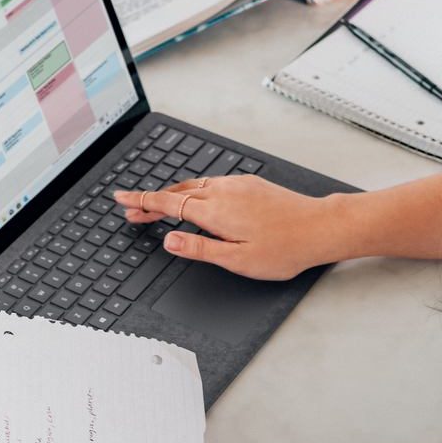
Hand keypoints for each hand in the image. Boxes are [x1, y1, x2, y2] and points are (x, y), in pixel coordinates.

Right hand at [113, 175, 344, 279]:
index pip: (167, 203)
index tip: (121, 199)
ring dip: (171, 195)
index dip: (141, 201)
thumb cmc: (284, 248)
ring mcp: (237, 184)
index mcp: (215, 211)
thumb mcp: (237, 260)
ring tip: (157, 207)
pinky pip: (211, 182)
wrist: (319, 226)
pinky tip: (194, 198)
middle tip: (132, 210)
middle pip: (176, 192)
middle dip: (150, 201)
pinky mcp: (249, 183)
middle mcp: (223, 191)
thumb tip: (169, 240)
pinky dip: (192, 190)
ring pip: (193, 185)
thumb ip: (199, 248)